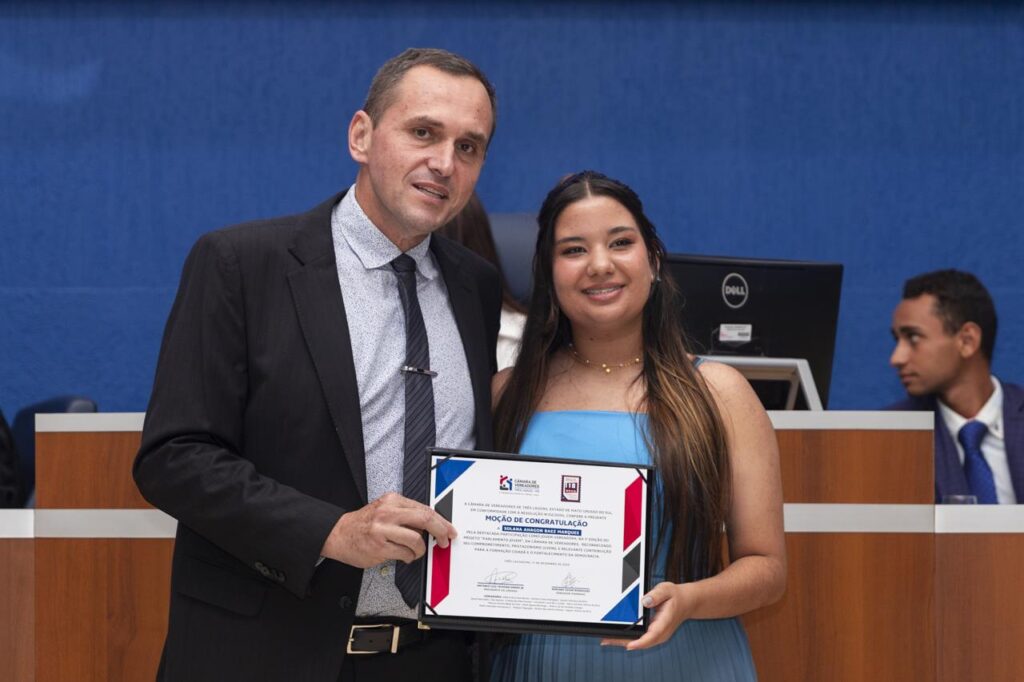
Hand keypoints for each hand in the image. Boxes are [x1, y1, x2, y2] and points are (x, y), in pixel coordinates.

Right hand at [320, 492, 456, 568]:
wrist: (339, 534)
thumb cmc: (364, 523)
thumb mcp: (385, 509)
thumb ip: (406, 513)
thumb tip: (432, 524)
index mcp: (392, 500)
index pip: (424, 508)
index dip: (441, 520)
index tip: (449, 529)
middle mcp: (387, 512)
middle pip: (425, 519)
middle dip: (440, 531)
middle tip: (445, 540)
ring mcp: (383, 530)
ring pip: (416, 540)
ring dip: (419, 549)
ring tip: (414, 551)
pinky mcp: (379, 547)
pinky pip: (405, 554)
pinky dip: (408, 557)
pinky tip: (403, 555)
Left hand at [600, 582, 692, 649]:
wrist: (686, 602)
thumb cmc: (675, 596)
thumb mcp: (666, 590)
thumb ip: (656, 595)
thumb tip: (645, 601)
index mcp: (665, 623)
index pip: (652, 636)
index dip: (640, 642)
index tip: (628, 644)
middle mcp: (661, 633)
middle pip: (641, 643)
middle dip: (624, 642)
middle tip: (606, 640)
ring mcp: (657, 635)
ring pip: (639, 643)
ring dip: (624, 642)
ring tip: (607, 640)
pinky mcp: (653, 634)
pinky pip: (640, 639)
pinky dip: (628, 638)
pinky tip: (616, 636)